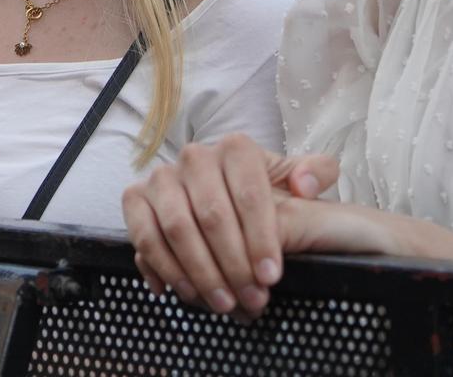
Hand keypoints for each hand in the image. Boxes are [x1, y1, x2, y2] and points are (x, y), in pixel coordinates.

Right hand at [122, 133, 345, 316]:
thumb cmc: (265, 194)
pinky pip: (143, 238)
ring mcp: (161, 178)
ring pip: (176, 229)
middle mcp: (194, 156)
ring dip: (200, 272)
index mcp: (236, 148)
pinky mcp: (135, 200)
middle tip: (251, 300)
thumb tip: (304, 185)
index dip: (261, 239)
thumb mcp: (298, 180)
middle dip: (233, 265)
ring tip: (223, 304)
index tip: (271, 276)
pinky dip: (162, 268)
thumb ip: (317, 172)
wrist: (226, 197)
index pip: (249, 195)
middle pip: (212, 215)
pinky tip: (183, 293)